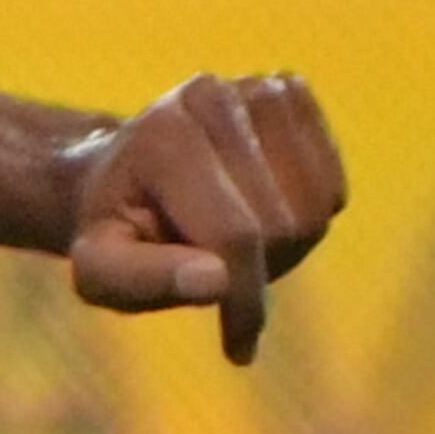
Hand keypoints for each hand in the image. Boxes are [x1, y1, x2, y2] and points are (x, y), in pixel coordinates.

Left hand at [60, 71, 343, 366]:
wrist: (122, 174)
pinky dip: (306, 214)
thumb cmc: (113, 232)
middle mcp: (212, 96)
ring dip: (287, 247)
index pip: (235, 235)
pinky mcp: (290, 93)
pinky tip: (261, 209)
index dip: (244, 300)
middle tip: (214, 272)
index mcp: (163, 137)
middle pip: (284, 224)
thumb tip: (216, 280)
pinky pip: (333, 186)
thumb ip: (145, 281)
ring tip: (233, 242)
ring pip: (317, 207)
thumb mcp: (101, 271)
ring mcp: (257, 87)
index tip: (239, 346)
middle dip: (258, 270)